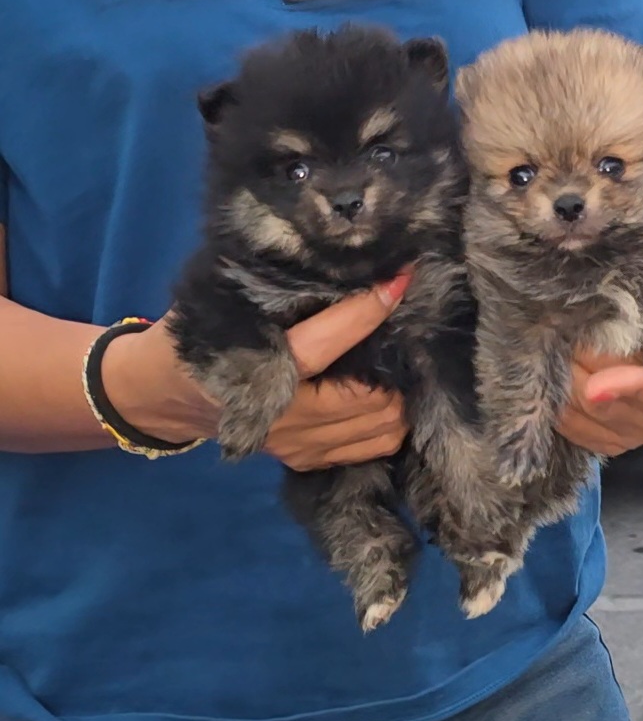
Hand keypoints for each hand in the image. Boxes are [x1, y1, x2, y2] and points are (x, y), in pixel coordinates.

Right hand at [102, 273, 411, 469]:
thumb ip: (273, 292)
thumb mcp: (223, 305)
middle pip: (371, 397)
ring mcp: (297, 444)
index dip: (370, 307)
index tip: (400, 279)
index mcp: (259, 370)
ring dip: (397, 393)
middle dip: (394, 361)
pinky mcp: (305, 460)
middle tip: (402, 329)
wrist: (163, 395)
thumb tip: (338, 260)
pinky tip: (382, 392)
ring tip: (394, 361)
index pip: (329, 340)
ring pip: (381, 427)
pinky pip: (372, 447)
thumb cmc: (196, 337)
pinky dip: (387, 421)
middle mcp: (284, 417)